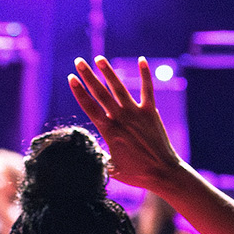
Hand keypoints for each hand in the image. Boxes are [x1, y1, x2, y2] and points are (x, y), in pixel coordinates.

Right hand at [68, 56, 183, 190]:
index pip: (90, 107)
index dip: (79, 92)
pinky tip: (142, 60)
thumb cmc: (136, 174)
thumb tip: (87, 149)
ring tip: (99, 59)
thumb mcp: (110, 167)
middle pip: (100, 93)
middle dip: (88, 76)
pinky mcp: (150, 112)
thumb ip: (98, 154)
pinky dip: (145, 74)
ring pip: (119, 88)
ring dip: (108, 72)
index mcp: (109, 132)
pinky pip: (147, 90)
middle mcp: (121, 118)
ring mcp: (136, 114)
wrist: (162, 173)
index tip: (71, 78)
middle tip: (78, 61)